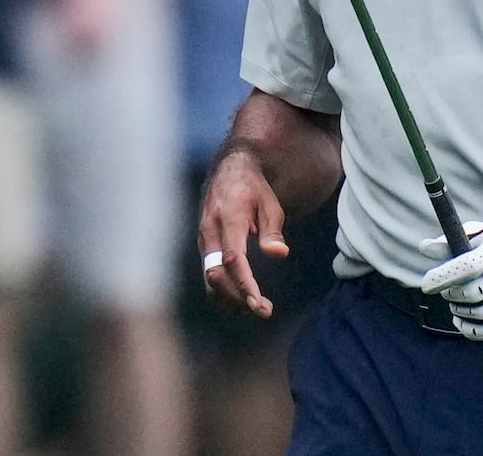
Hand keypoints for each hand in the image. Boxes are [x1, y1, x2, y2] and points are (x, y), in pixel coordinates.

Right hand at [197, 147, 289, 317]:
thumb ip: (272, 230)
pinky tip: (243, 298)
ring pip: (209, 278)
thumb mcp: (271, 204)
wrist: (229, 171)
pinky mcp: (203, 246)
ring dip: (230, 298)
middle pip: (216, 275)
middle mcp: (210, 231)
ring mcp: (203, 239)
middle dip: (238, 298)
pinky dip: (224, 290)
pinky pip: (209, 273)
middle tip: (265, 311)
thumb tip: (279, 254)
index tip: (258, 304)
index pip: (233, 259)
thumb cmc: (254, 189)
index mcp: (228, 219)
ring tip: (257, 307)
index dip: (244, 285)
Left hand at [419, 210, 482, 340]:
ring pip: (481, 313)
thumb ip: (451, 242)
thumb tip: (424, 248)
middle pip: (472, 293)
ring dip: (460, 312)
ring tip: (455, 304)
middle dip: (451, 295)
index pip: (468, 265)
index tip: (425, 284)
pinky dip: (473, 331)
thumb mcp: (479, 235)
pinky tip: (461, 322)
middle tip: (446, 292)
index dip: (444, 276)